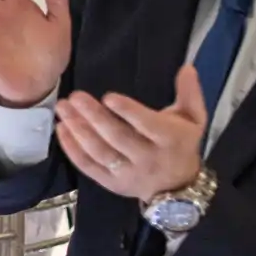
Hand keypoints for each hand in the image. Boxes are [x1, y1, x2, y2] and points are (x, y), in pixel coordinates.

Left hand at [54, 66, 206, 200]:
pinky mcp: (111, 183)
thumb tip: (187, 68)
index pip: (147, 126)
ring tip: (63, 109)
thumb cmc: (181, 145)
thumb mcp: (193, 119)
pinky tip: (61, 129)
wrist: (178, 187)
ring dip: (78, 130)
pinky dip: (72, 150)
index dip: (128, 112)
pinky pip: (89, 167)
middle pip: (118, 138)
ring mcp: (128, 174)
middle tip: (75, 97)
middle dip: (94, 117)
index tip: (108, 97)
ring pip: (100, 152)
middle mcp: (148, 159)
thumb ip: (189, 92)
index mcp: (169, 140)